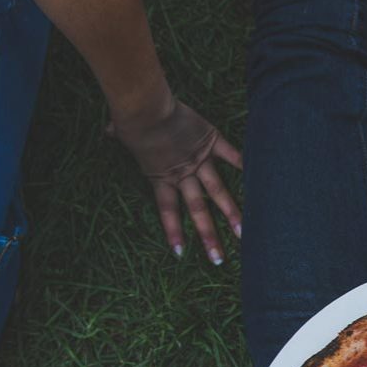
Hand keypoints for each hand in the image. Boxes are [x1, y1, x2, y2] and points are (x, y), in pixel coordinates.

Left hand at [110, 95, 243, 263]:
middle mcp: (182, 174)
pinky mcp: (210, 141)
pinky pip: (230, 155)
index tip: (180, 253)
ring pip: (218, 191)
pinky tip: (259, 179)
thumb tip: (108, 131)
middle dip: (208, 235)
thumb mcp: (121, 133)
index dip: (173, 232)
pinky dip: (243, 164)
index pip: (167, 210)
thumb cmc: (131, 120)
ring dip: (232, 213)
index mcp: (160, 176)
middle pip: (197, 209)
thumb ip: (118, 136)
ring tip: (243, 232)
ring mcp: (199, 159)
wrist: (148, 108)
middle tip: (219, 259)